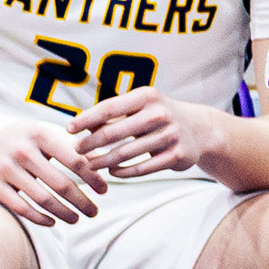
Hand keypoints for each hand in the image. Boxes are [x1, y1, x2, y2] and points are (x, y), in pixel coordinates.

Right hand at [0, 113, 107, 228]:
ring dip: (64, 213)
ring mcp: (5, 168)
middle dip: (82, 201)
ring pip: (42, 199)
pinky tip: (53, 221)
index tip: (104, 191)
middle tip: (93, 212)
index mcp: (40, 134)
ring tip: (76, 219)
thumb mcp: (45, 132)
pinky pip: (21, 208)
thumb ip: (72, 144)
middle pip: (60, 184)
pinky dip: (40, 218)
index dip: (93, 178)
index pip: (74, 160)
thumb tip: (104, 159)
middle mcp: (22, 150)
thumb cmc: (24, 138)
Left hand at [72, 86, 225, 184]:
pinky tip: (112, 172)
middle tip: (76, 151)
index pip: (109, 107)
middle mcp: (159, 113)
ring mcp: (170, 135)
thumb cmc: (158, 116)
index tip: (69, 129)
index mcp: (147, 96)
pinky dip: (124, 172)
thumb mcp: (140, 107)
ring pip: (126, 153)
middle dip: (91, 143)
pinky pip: (142, 168)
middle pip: (114, 132)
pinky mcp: (176, 155)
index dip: (86, 119)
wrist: (199, 129)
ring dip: (104, 161)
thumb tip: (79, 126)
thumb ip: (114, 114)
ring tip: (90, 164)